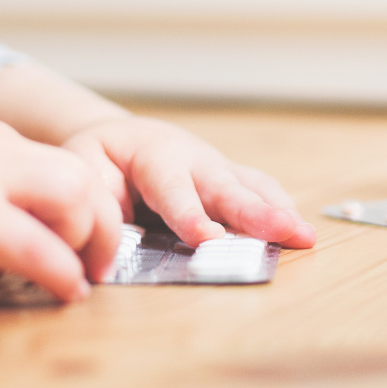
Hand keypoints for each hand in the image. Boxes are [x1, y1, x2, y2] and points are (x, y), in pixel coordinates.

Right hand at [0, 117, 124, 302]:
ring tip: (79, 277)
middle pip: (80, 172)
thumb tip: (32, 239)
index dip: (83, 209)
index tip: (83, 244)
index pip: (60, 164)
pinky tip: (63, 292)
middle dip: (102, 221)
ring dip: (88, 240)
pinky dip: (61, 271)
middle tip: (97, 264)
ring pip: (73, 194)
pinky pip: (37, 244)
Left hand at [61, 116, 314, 248]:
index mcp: (154, 156)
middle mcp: (194, 159)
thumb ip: (96, 205)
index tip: (208, 238)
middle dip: (255, 212)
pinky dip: (281, 211)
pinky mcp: (232, 180)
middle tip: (284, 231)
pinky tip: (300, 235)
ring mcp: (218, 168)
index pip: (174, 189)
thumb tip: (104, 250)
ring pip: (252, 187)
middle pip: (227, 187)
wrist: (122, 138)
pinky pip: (260, 191)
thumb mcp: (81, 168)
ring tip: (304, 236)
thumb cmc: (99, 158)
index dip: (191, 215)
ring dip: (279, 212)